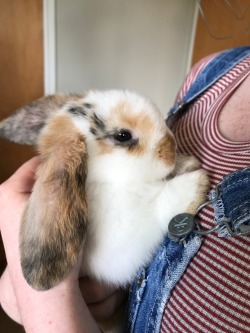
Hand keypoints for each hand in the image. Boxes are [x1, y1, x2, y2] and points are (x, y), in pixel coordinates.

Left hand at [0, 158, 126, 331]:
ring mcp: (20, 220)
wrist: (50, 290)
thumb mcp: (59, 195)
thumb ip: (63, 164)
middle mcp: (9, 204)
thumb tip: (72, 138)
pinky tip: (76, 216)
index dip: (62, 158)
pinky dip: (63, 208)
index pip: (37, 162)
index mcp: (8, 192)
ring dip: (66, 193)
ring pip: (48, 194)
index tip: (82, 160)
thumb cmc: (51, 243)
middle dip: (65, 177)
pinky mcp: (31, 232)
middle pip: (43, 178)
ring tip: (83, 198)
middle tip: (85, 180)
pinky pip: (50, 210)